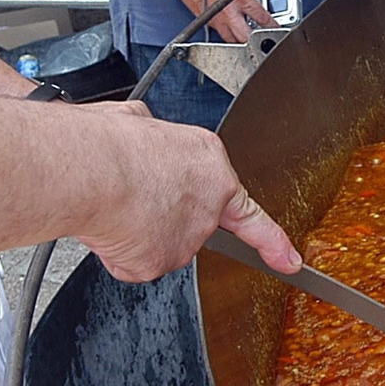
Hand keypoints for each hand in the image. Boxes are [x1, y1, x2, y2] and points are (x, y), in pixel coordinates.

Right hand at [72, 101, 300, 281]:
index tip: (290, 261)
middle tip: (133, 199)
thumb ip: (156, 141)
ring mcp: (187, 238)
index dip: (272, 241)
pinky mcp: (159, 261)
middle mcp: (208, 206)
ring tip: (117, 207)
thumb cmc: (112, 145)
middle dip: (160, 219)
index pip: (248, 213)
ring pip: (158, 244)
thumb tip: (142, 134)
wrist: (94, 171)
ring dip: (136, 232)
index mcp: (209, 166)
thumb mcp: (140, 123)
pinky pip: (134, 262)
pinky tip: (111, 228)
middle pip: (187, 224)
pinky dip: (118, 251)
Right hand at [169, 0, 279, 43]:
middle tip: (264, 36)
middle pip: (247, 37)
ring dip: (241, 39)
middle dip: (257, 39)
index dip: (274, 25)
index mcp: (240, 0)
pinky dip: (227, 31)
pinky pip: (219, 32)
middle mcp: (228, 13)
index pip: (262, 18)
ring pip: (231, 40)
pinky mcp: (205, 20)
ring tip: (248, 33)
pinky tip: (231, 25)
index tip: (279, 28)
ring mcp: (215, 19)